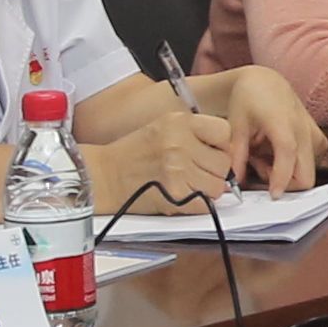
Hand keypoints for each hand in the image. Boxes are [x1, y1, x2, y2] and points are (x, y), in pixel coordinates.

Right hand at [85, 105, 247, 210]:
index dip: (221, 145)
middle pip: (224, 162)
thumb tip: (225, 151)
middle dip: (215, 171)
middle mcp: (179, 143)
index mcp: (179, 122)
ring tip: (188, 184)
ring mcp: (178, 170)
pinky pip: (206, 204)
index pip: (224, 132)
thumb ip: (194, 133)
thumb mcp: (163, 127)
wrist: (103, 176)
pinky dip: (198, 204)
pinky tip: (183, 196)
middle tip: (197, 172)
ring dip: (207, 189)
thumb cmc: (132, 153)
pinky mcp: (174, 195)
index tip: (211, 152)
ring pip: (218, 186)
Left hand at [199, 66, 327, 189]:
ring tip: (265, 158)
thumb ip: (237, 155)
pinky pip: (310, 163)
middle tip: (261, 171)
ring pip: (308, 171)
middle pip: (307, 174)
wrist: (265, 81)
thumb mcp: (236, 125)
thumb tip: (235, 181)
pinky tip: (275, 154)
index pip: (288, 154)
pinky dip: (293, 166)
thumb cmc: (250, 98)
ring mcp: (313, 133)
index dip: (281, 178)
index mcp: (282, 122)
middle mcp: (303, 128)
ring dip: (287, 174)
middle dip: (284, 184)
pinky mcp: (317, 138)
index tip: (273, 195)